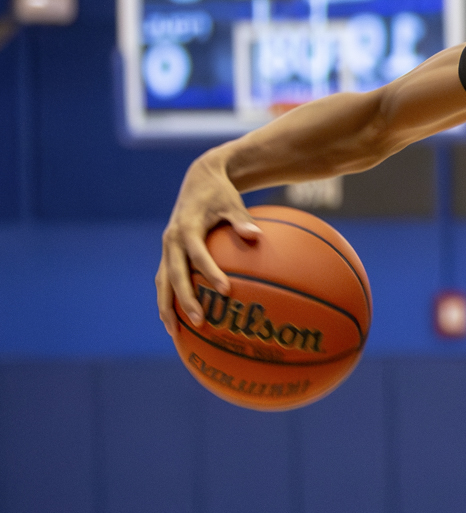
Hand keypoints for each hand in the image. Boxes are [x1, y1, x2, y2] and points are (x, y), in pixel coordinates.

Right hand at [156, 154, 261, 330]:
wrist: (198, 179)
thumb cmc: (221, 192)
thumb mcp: (232, 202)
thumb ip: (242, 220)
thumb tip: (256, 235)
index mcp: (186, 228)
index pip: (197, 255)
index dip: (210, 272)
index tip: (225, 290)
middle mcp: (171, 240)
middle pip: (173, 275)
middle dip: (184, 300)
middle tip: (200, 321)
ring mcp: (167, 248)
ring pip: (162, 282)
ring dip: (167, 306)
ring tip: (175, 333)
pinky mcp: (168, 253)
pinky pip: (165, 279)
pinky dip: (168, 299)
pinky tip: (176, 321)